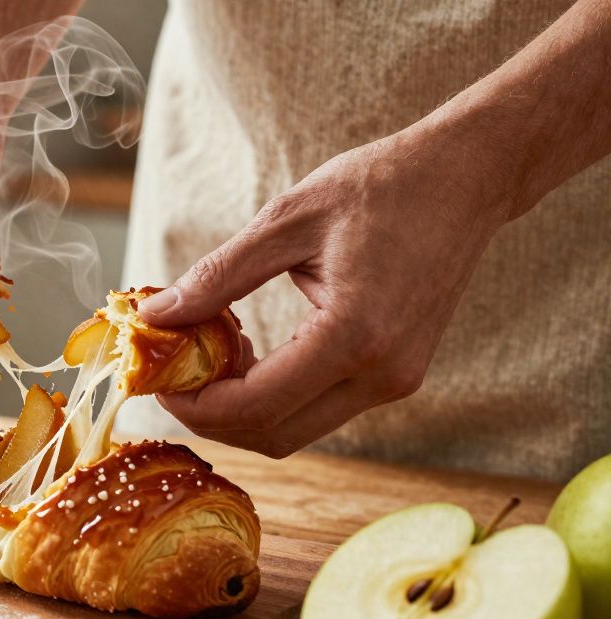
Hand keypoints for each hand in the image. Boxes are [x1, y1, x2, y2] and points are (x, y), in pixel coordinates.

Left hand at [137, 126, 512, 457]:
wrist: (465, 178)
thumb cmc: (379, 186)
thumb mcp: (285, 220)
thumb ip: (217, 276)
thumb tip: (157, 316)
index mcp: (356, 335)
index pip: (255, 407)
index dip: (194, 404)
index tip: (156, 376)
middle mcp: (382, 374)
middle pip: (274, 436)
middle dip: (211, 414)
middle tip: (172, 370)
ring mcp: (394, 381)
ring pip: (294, 431)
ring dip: (240, 406)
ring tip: (210, 349)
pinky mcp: (395, 376)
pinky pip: (318, 409)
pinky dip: (271, 394)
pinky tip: (247, 349)